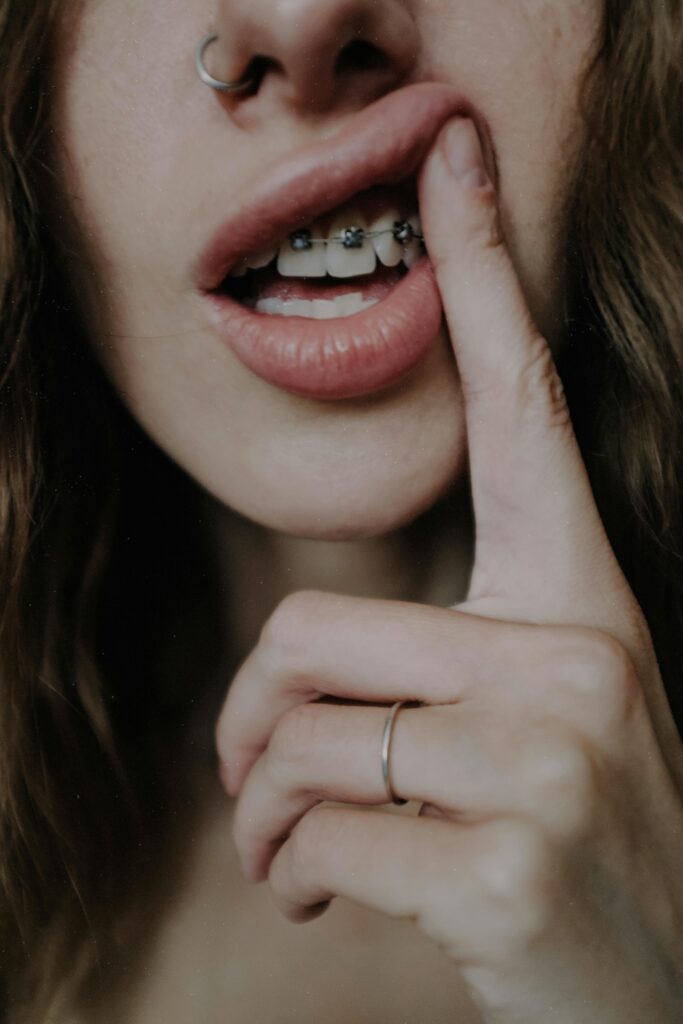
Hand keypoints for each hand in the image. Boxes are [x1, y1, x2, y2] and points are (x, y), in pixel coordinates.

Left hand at [215, 118, 682, 1021]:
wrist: (665, 988)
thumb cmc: (580, 836)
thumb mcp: (542, 721)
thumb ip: (447, 660)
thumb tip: (290, 676)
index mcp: (584, 602)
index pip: (526, 408)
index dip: (488, 271)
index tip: (453, 155)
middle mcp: (579, 658)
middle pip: (308, 624)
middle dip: (252, 715)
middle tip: (259, 775)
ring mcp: (550, 761)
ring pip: (298, 732)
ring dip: (261, 805)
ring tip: (293, 846)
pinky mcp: (505, 865)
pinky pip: (315, 829)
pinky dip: (288, 869)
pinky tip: (322, 893)